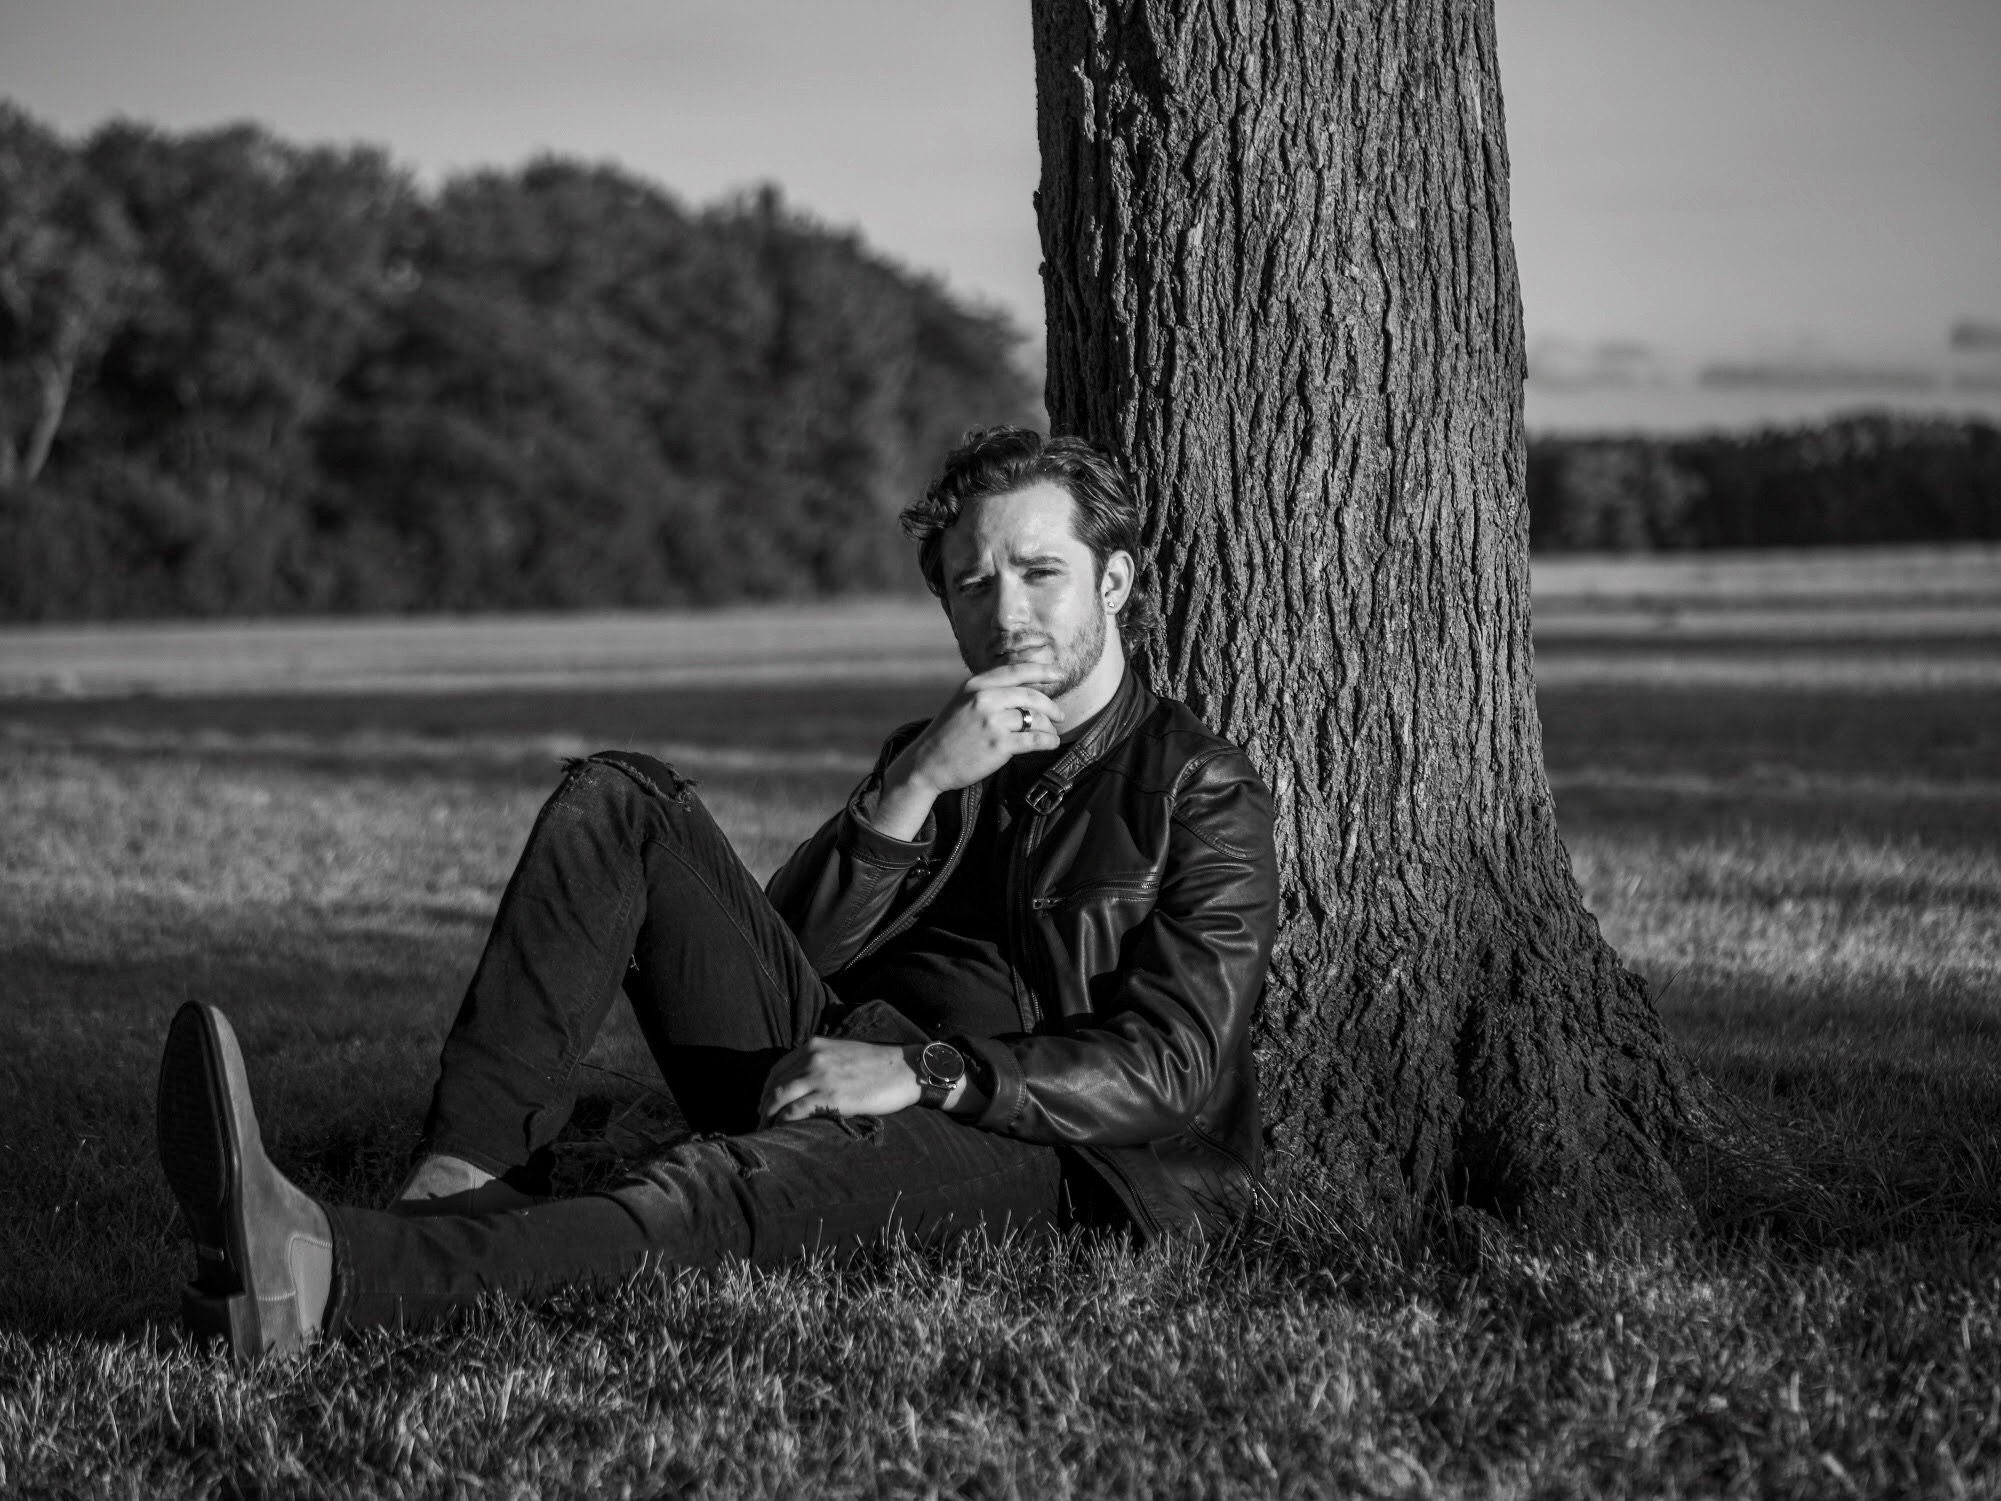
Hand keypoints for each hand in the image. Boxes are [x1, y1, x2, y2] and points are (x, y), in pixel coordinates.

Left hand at [758, 1037, 920, 1125]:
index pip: (777, 1070)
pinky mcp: (831, 1096)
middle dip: (762, 1108)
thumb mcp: (843, 1053)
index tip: (764, 1108)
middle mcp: (813, 1057)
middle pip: (773, 1085)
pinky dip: (782, 1123)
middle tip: (761, 1126)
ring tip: (766, 1134)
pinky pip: (794, 1111)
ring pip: (778, 1098)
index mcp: (814, 1046)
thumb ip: (821, 1062)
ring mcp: (821, 1076)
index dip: (766, 1092)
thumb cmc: (879, 1066)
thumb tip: (803, 1085)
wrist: (906, 1069)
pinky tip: (781, 1134)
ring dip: (767, 1119)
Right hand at [867, 665, 1065, 839]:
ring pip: (1035, 718)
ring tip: (1051, 734)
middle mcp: (984, 699)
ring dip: (1049, 727)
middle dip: (1051, 706)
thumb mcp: (963, 702)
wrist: (928, 763)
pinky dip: (1048, 741)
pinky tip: (1050, 743)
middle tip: (1059, 715)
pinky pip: (1035, 739)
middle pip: (1032, 696)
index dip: (1042, 670)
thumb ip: (989, 693)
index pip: (1016, 671)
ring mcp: (992, 722)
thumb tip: (1025, 689)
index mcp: (975, 685)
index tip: (1059, 673)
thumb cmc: (948, 735)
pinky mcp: (999, 745)